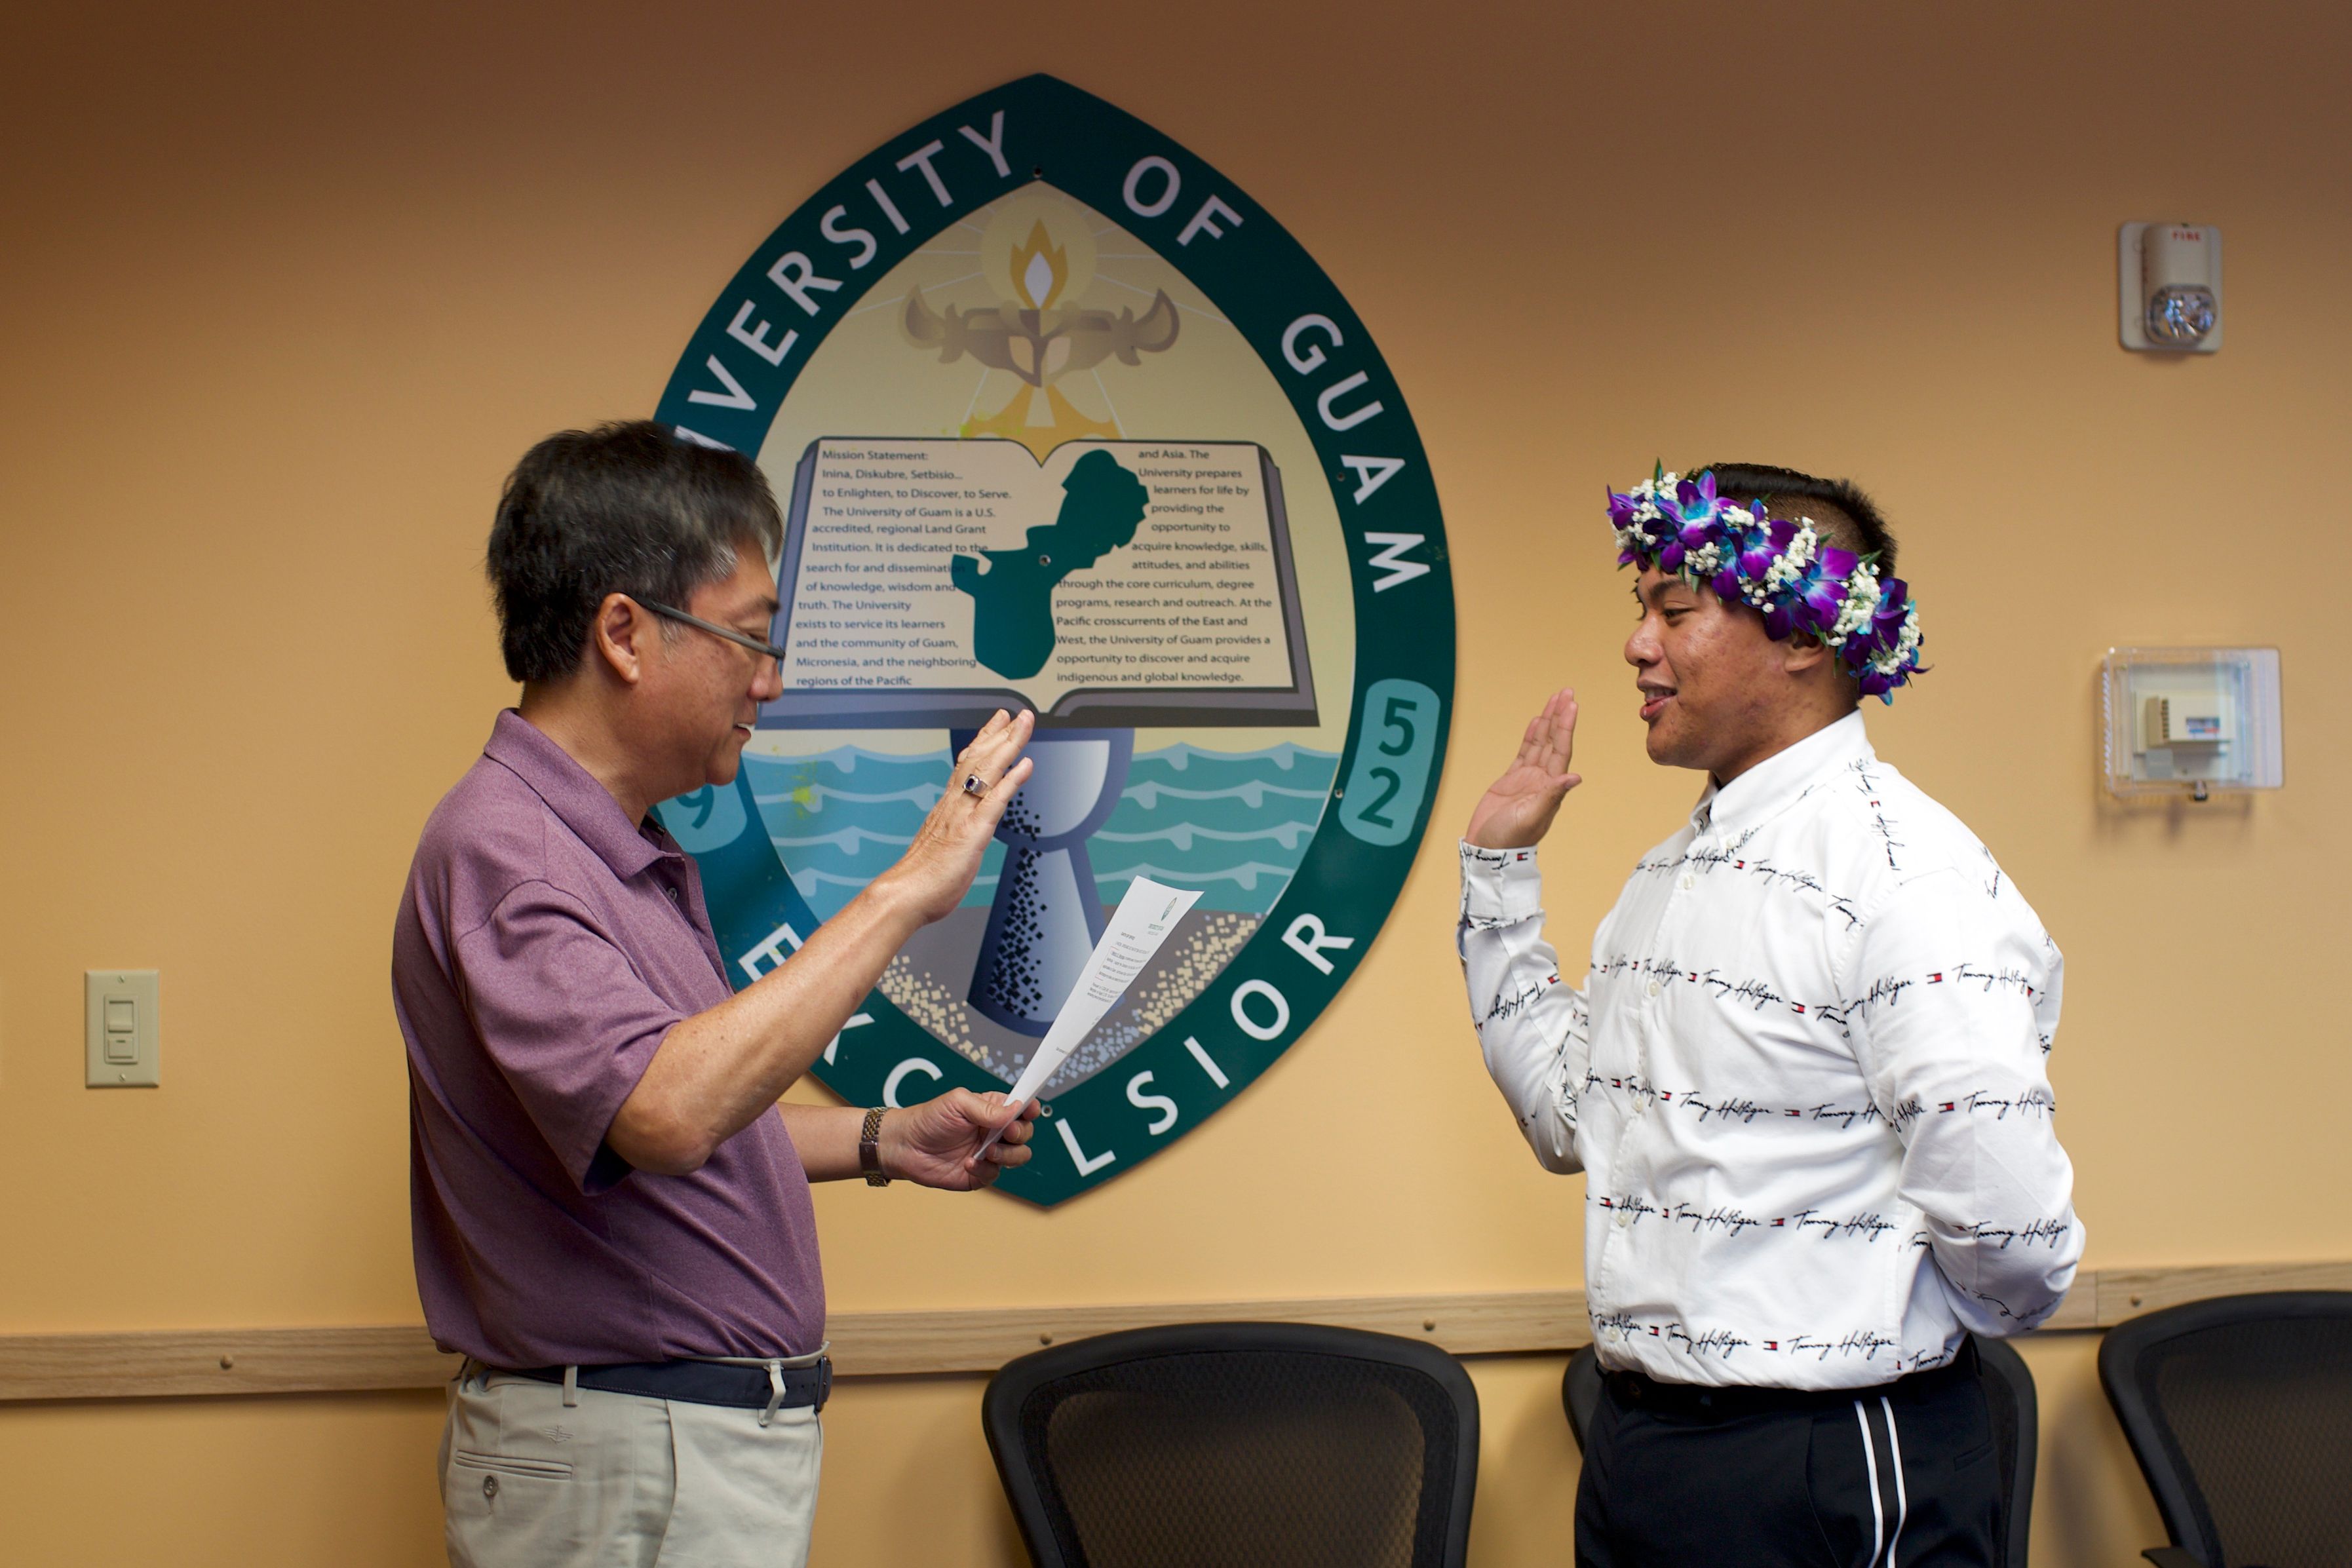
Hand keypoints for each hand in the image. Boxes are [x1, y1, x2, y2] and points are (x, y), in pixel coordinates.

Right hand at [877, 709, 1036, 924]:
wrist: (904, 896)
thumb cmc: (920, 882)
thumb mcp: (938, 850)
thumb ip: (949, 837)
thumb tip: (955, 839)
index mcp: (947, 809)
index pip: (966, 766)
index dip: (983, 742)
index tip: (996, 724)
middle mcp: (954, 805)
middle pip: (978, 759)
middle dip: (999, 733)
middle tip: (1017, 713)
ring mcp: (962, 816)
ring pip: (987, 771)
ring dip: (1008, 744)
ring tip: (1024, 724)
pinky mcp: (972, 833)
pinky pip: (995, 801)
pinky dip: (1012, 780)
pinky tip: (1026, 765)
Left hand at [880, 1090, 1041, 1189]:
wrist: (905, 1147)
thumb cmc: (928, 1119)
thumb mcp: (957, 1103)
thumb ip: (988, 1109)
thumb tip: (1015, 1110)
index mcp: (992, 1110)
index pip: (1021, 1108)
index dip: (1030, 1108)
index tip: (1030, 1110)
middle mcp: (994, 1131)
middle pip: (1025, 1133)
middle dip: (1020, 1134)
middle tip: (1006, 1133)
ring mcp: (989, 1153)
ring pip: (1018, 1156)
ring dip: (1008, 1154)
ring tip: (987, 1151)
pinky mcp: (980, 1174)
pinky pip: (995, 1175)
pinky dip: (984, 1169)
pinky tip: (967, 1163)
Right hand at [1465, 688, 1581, 848]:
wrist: (1489, 850)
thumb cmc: (1511, 838)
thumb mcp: (1532, 816)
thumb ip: (1552, 795)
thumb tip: (1575, 777)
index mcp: (1551, 787)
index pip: (1561, 750)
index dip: (1566, 727)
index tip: (1571, 705)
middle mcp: (1543, 779)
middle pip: (1554, 741)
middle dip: (1560, 716)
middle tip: (1567, 692)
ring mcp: (1528, 778)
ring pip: (1540, 743)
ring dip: (1548, 721)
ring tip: (1555, 700)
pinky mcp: (1511, 780)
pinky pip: (1524, 752)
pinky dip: (1531, 737)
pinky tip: (1536, 722)